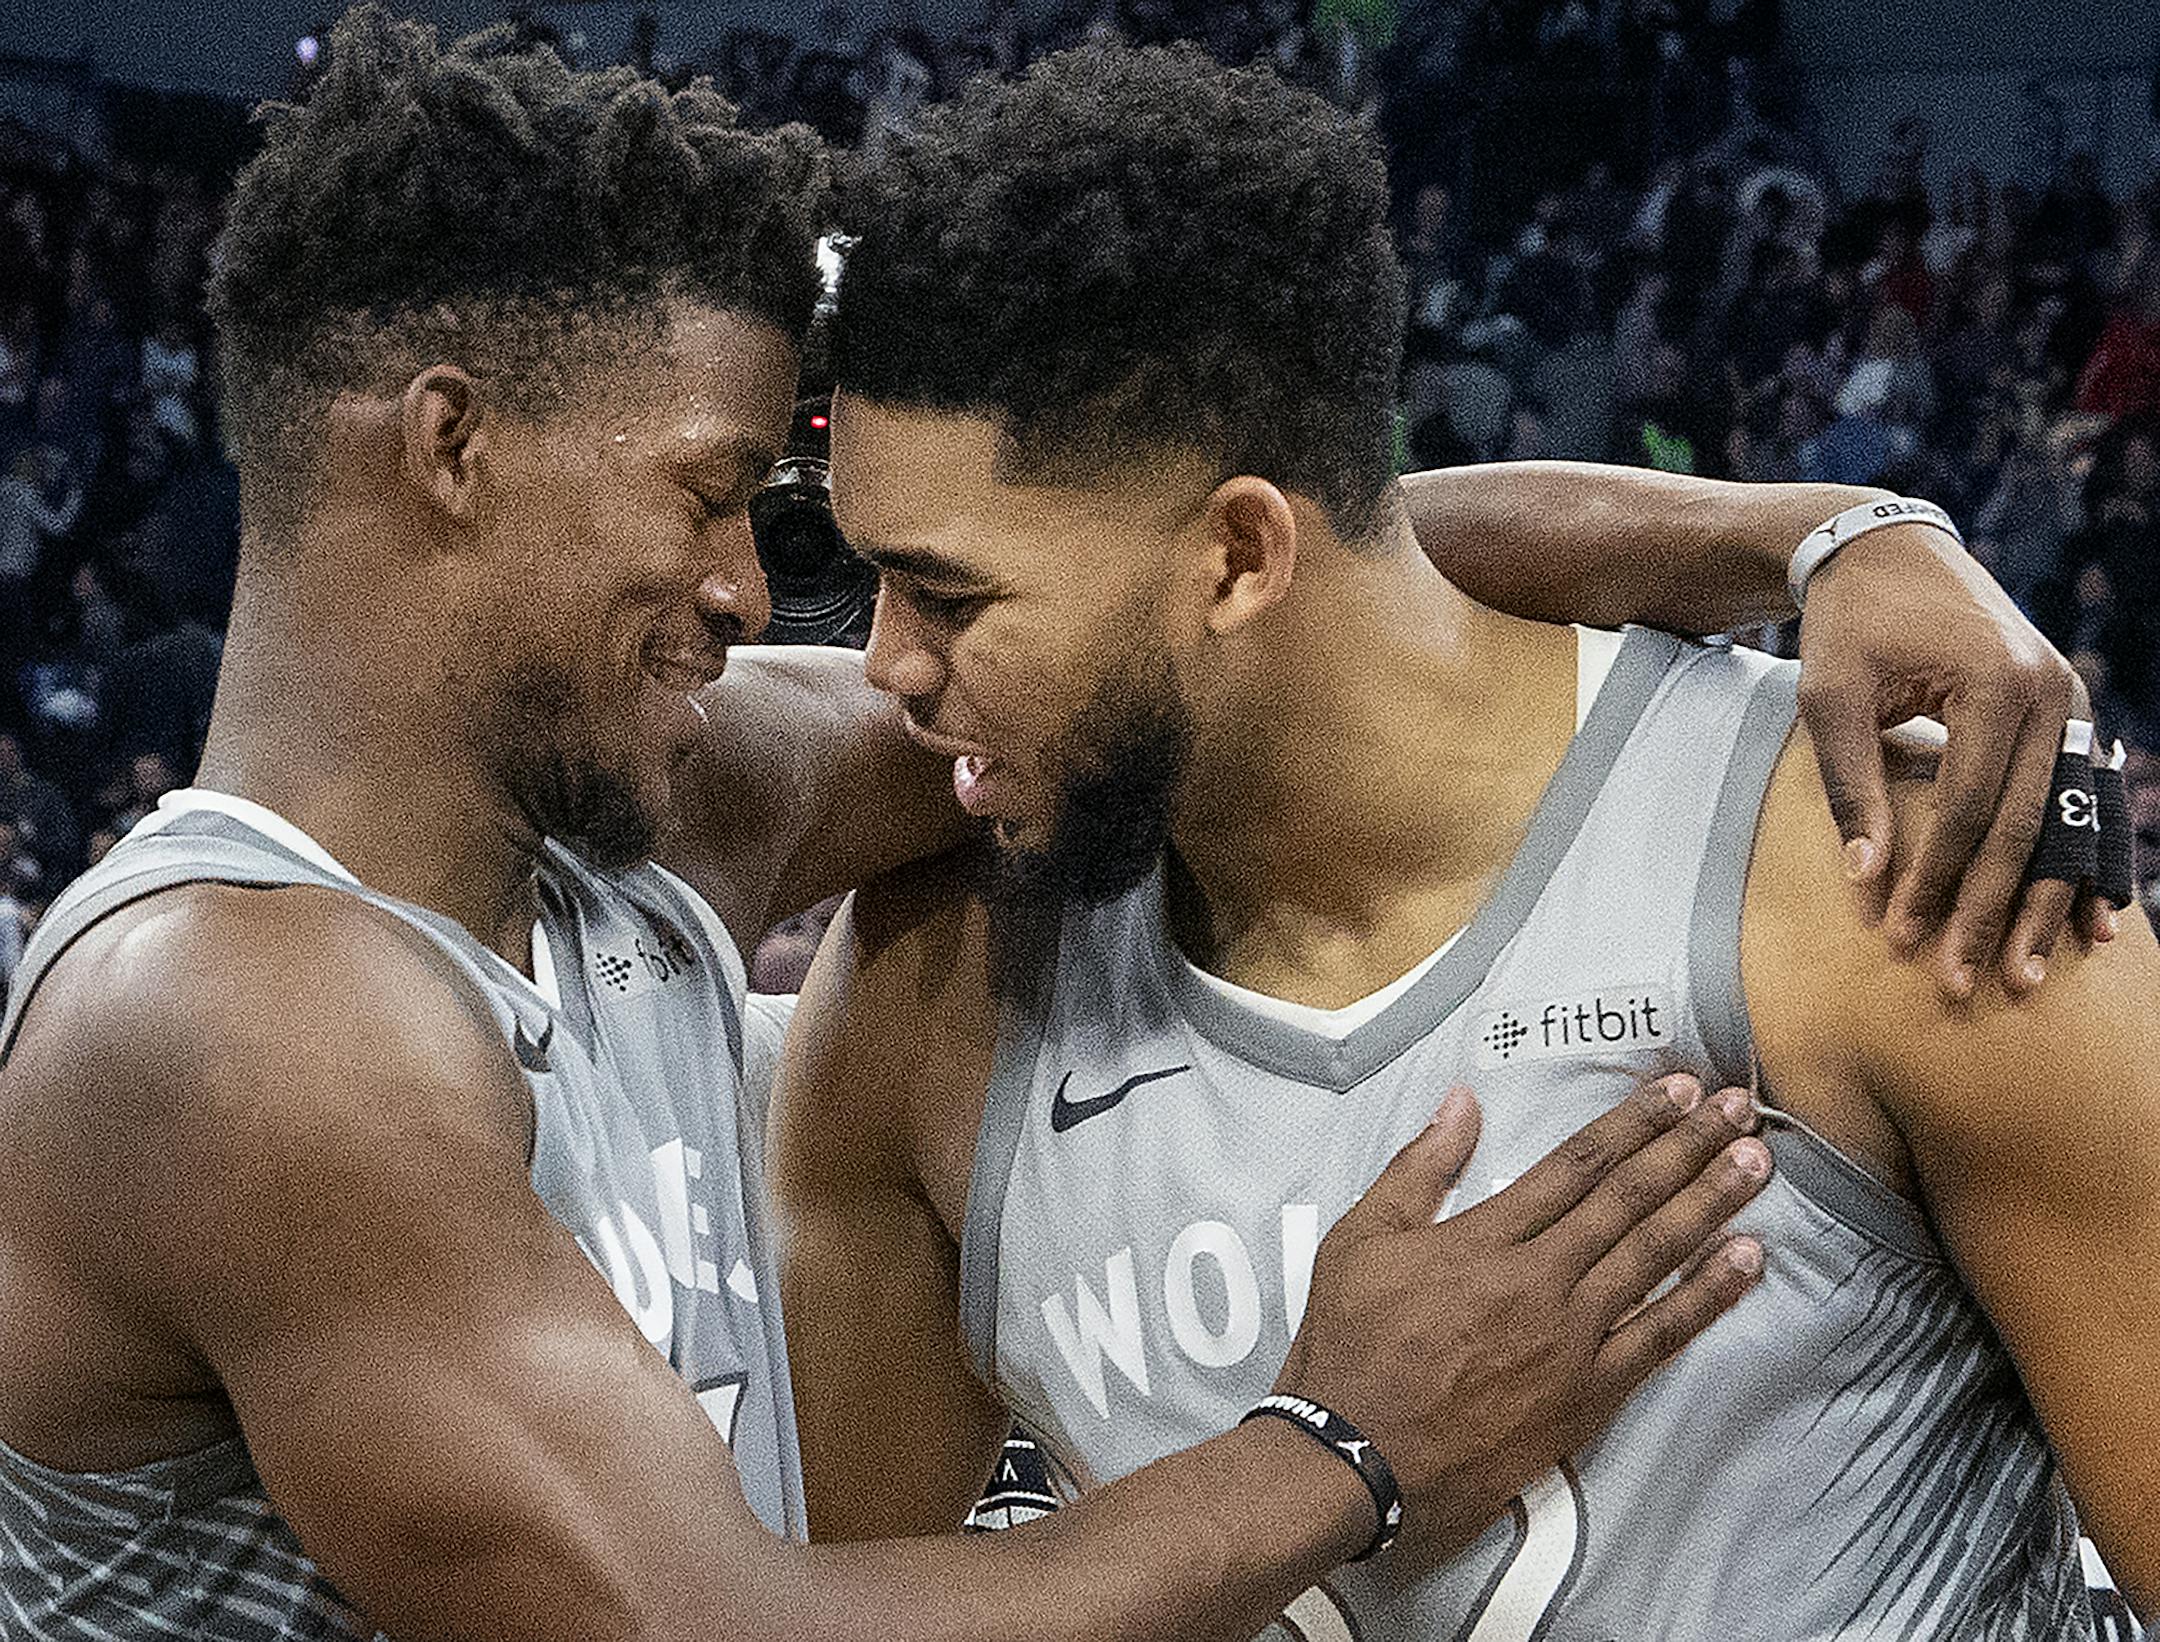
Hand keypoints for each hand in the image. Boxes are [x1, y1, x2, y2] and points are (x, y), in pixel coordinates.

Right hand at [1274, 1074, 1766, 1566]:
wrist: (1355, 1461)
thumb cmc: (1349, 1351)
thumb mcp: (1360, 1241)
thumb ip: (1417, 1169)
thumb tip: (1460, 1104)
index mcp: (1484, 1238)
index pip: (1576, 1163)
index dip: (1632, 1122)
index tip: (1677, 1091)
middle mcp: (1538, 1280)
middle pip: (1628, 1199)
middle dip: (1688, 1147)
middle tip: (1737, 1108)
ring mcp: (1569, 1339)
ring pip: (1655, 1256)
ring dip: (1711, 1204)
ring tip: (1756, 1163)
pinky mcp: (1587, 1395)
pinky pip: (1661, 1337)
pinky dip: (1709, 1296)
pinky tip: (1746, 1261)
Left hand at [1795, 523, 2110, 999]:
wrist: (1885, 550)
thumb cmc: (1847, 624)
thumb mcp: (1829, 698)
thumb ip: (1850, 785)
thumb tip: (1868, 878)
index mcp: (1995, 684)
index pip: (1967, 809)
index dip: (1935, 880)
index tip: (1900, 938)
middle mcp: (2051, 693)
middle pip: (2024, 827)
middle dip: (1993, 910)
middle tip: (1965, 980)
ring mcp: (2069, 703)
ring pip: (2063, 823)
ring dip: (2043, 902)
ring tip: (2027, 974)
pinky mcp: (2066, 714)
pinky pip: (2081, 801)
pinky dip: (2080, 862)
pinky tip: (2090, 926)